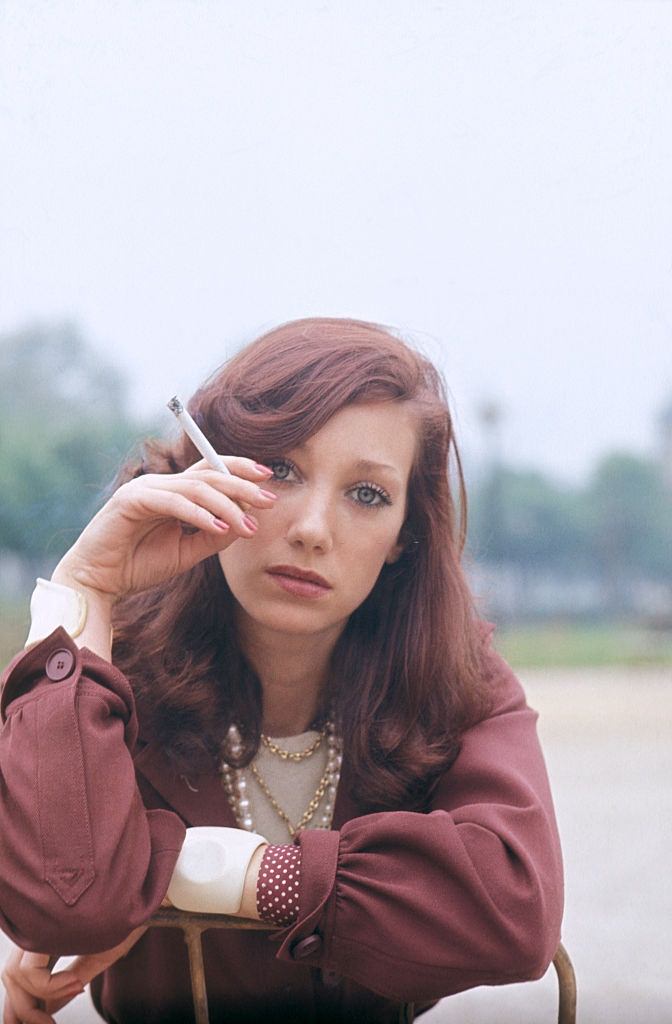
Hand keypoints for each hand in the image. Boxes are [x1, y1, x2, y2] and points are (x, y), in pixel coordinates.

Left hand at [1, 928, 145, 1023]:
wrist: (143, 895)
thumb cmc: (124, 917)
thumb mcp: (95, 955)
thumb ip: (69, 981)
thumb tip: (46, 1009)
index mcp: (47, 931)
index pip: (19, 973)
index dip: (23, 1004)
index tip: (48, 1022)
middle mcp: (37, 926)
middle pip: (11, 976)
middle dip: (24, 1010)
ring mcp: (38, 923)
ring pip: (15, 976)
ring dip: (36, 1002)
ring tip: (73, 995)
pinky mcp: (43, 925)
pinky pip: (29, 971)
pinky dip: (49, 986)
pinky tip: (77, 982)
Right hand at [51, 457, 276, 600]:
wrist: (99, 582)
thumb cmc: (139, 565)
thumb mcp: (188, 552)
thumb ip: (214, 536)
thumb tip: (248, 522)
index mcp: (173, 491)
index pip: (211, 470)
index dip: (240, 469)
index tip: (268, 479)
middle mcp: (160, 484)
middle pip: (208, 473)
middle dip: (242, 486)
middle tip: (269, 500)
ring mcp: (144, 489)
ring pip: (195, 487)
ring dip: (225, 505)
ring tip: (247, 524)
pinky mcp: (130, 501)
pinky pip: (172, 502)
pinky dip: (198, 514)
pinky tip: (219, 527)